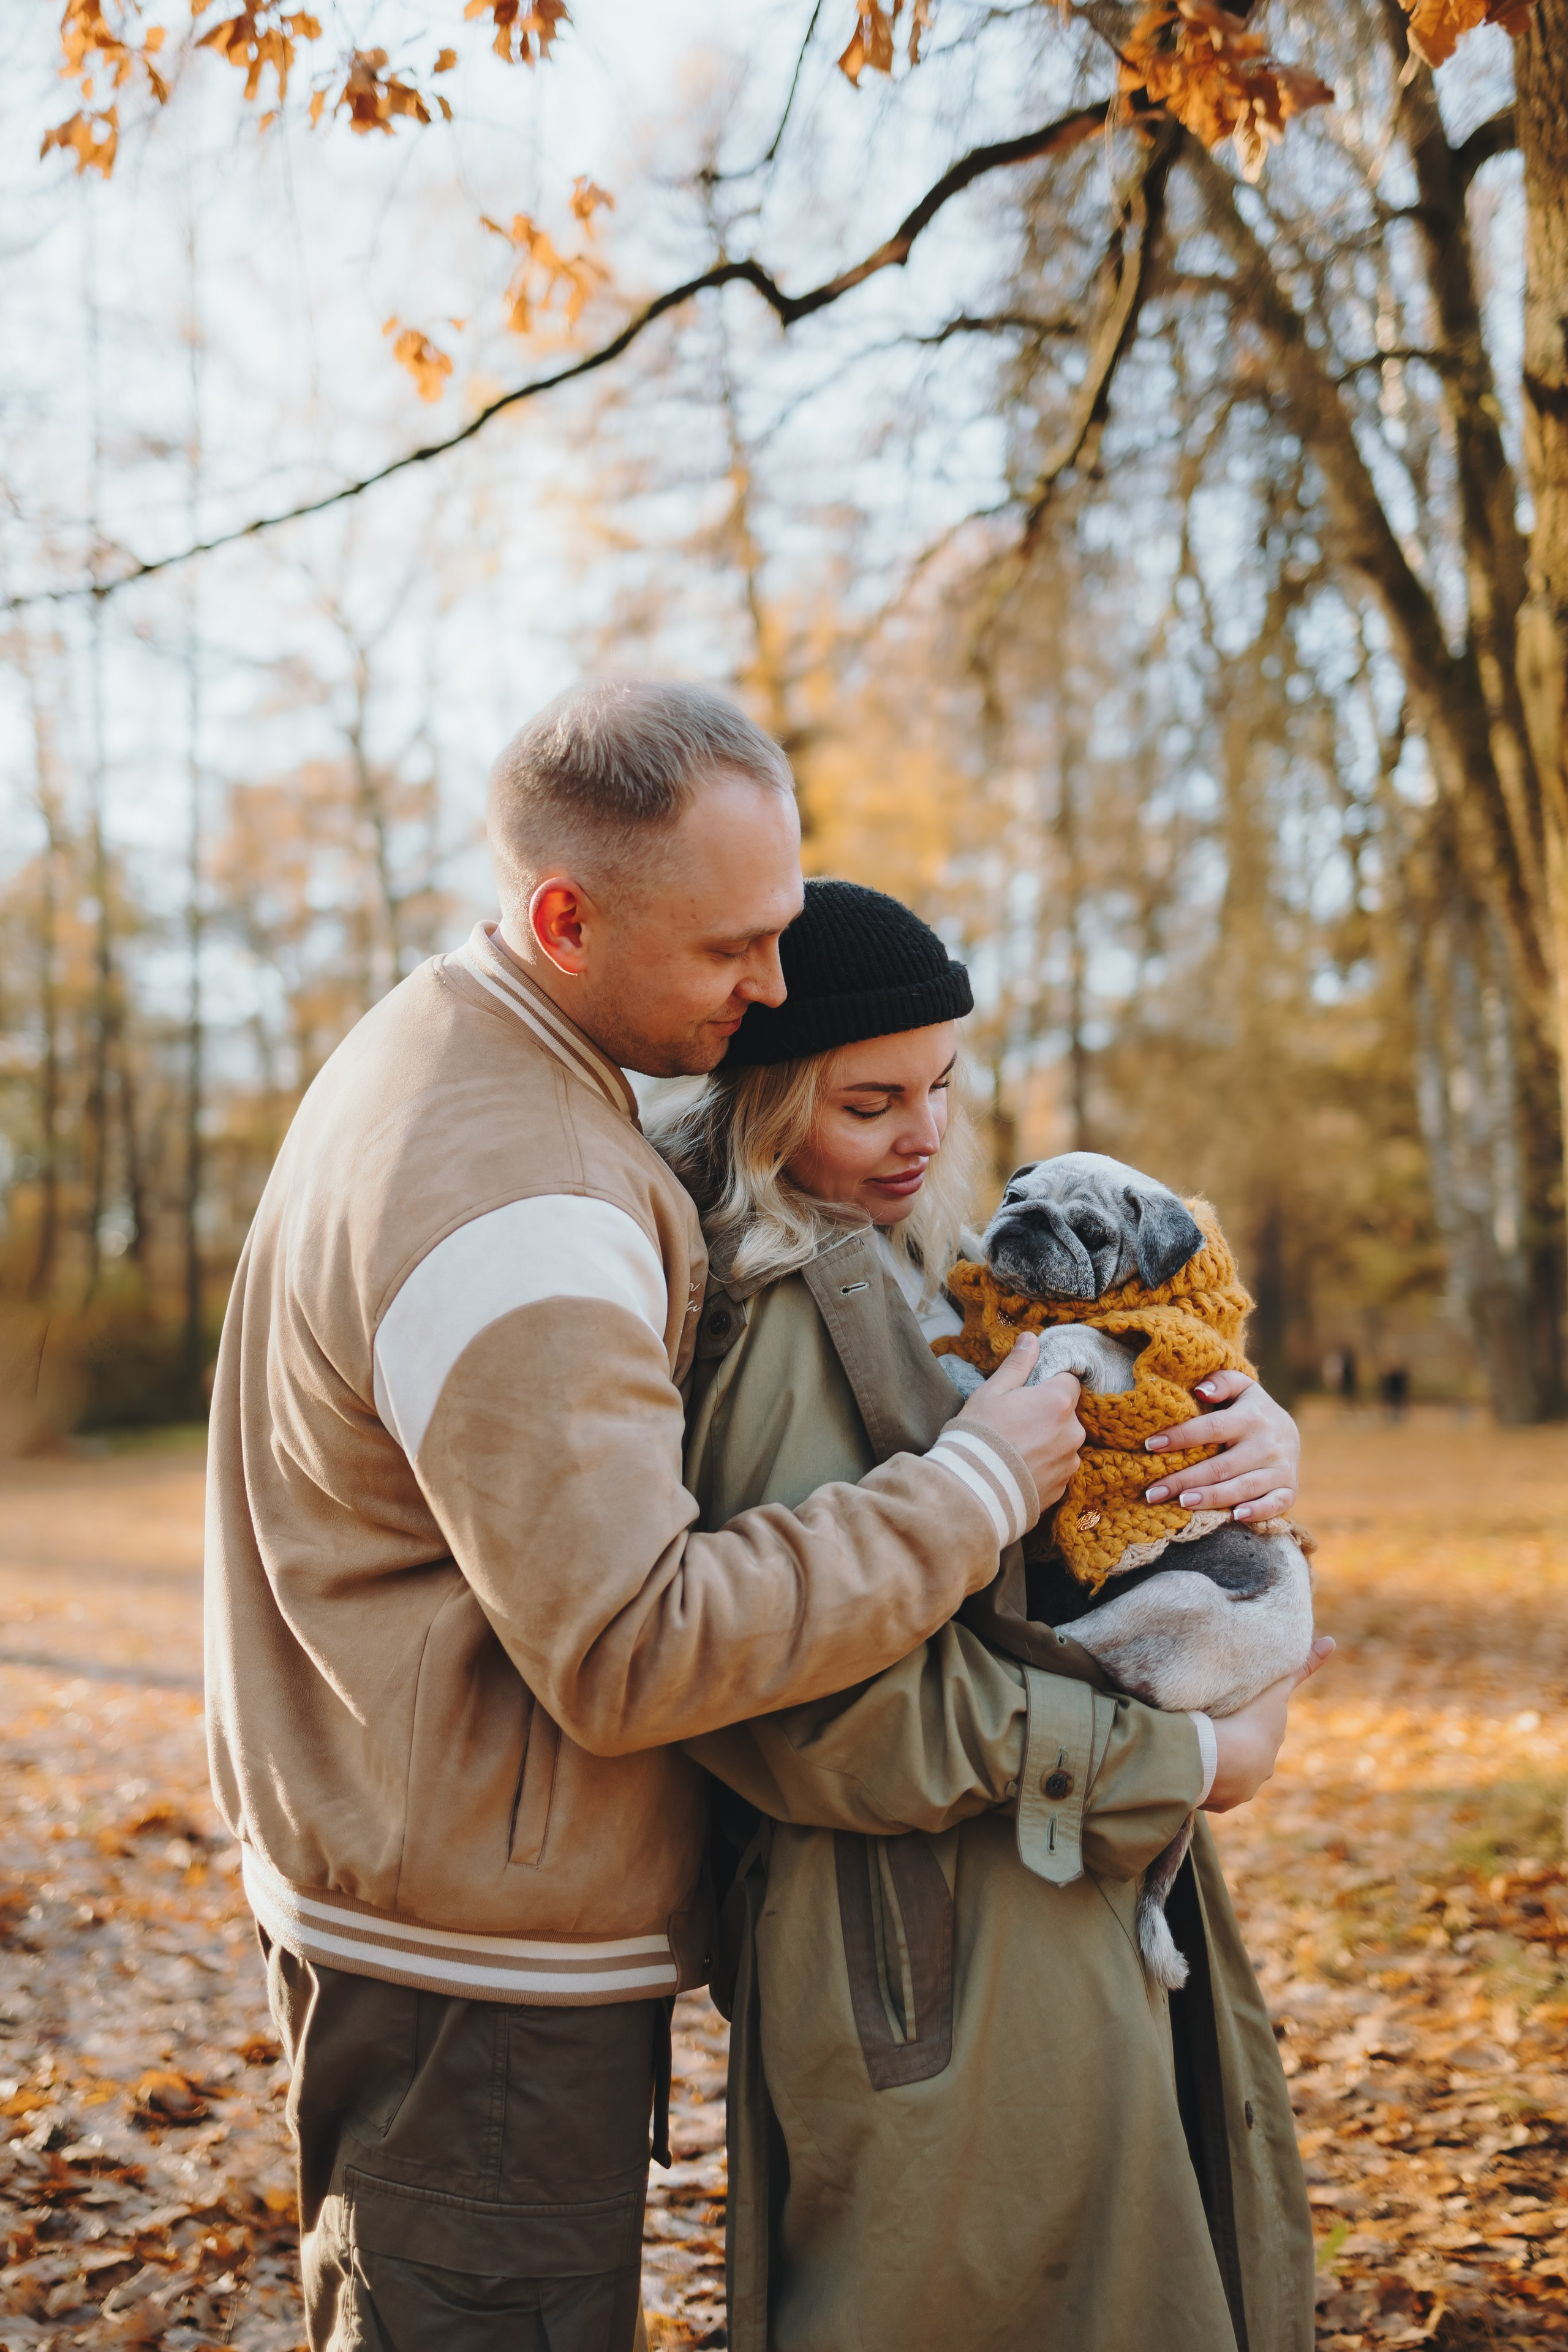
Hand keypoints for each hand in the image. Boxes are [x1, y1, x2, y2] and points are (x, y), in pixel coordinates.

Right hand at [957, 1333, 1084, 1509]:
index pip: (1068, 1380)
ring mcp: (1070, 1463)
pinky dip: (1043, 1468)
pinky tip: (1018, 1470)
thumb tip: (1031, 1338)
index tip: (1027, 1394)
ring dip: (1047, 1442)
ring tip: (1014, 1452)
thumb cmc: (978, 1435)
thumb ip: (1017, 1365)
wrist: (971, 1491)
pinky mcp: (1063, 1489)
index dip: (1047, 1384)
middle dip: (1047, 1415)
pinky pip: (1058, 1469)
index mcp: (1058, 1401)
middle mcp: (1073, 1432)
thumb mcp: (991, 1392)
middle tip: (1014, 1424)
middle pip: (1066, 1413)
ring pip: (1063, 1442)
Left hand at [1143, 1368, 1299, 1521]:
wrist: (1289, 1432)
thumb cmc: (1250, 1409)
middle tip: (1153, 1491)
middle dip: (1184, 1480)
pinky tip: (1234, 1516)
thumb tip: (1201, 1390)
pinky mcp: (1289, 1489)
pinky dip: (1257, 1512)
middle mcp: (1267, 1444)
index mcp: (1251, 1417)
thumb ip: (1221, 1382)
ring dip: (1211, 1498)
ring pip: (1243, 1487)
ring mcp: (1281, 1469)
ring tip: (1181, 1503)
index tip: (1150, 1445)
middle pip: (1221, 1466)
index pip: (1211, 1428)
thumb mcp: (1240, 1387)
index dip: (1180, 1436)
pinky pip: (1275, 1504)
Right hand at [1203, 1637, 1333, 1810]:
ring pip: (1228, 1771)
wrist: (1223, 1761)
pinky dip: (1203, 1776)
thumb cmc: (1248, 1720)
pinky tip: (1190, 1765)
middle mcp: (1261, 1769)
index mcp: (1270, 1743)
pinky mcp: (1221, 1803)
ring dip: (1217, 1760)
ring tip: (1196, 1744)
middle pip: (1247, 1751)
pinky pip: (1210, 1787)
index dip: (1253, 1720)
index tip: (1240, 1716)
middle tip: (1213, 1723)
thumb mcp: (1276, 1687)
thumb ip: (1304, 1666)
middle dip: (1234, 1739)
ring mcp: (1241, 1789)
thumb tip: (1333, 1641)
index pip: (1264, 1730)